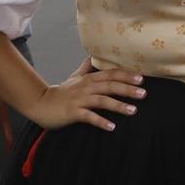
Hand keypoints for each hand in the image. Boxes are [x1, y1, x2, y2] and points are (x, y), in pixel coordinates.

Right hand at [27, 63, 147, 130]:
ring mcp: (79, 100)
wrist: (40, 104)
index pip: (110, 74)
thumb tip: (93, 56)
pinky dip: (101, 121)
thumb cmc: (61, 92)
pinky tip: (112, 127)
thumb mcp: (75, 77)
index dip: (125, 75)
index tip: (141, 78)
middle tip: (143, 93)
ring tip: (133, 111)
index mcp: (89, 79)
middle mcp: (86, 87)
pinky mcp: (73, 112)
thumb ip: (86, 68)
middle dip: (127, 89)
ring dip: (118, 105)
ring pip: (101, 100)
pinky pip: (89, 117)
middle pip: (109, 86)